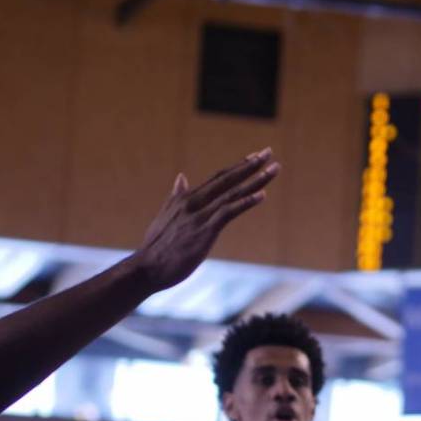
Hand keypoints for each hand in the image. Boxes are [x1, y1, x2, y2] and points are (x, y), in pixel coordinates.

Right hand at [133, 149, 278, 290]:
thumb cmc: (156, 247)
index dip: (238, 167)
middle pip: (228, 179)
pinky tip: (262, 195)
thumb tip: (182, 177)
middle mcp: (195, 202)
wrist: (146, 268)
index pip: (218, 178)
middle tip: (269, 152)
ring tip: (274, 168)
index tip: (254, 156)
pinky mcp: (204, 230)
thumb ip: (176, 196)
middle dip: (251, 165)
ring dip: (256, 180)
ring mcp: (200, 215)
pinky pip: (229, 212)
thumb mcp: (165, 216)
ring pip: (233, 193)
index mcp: (187, 199)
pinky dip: (246, 202)